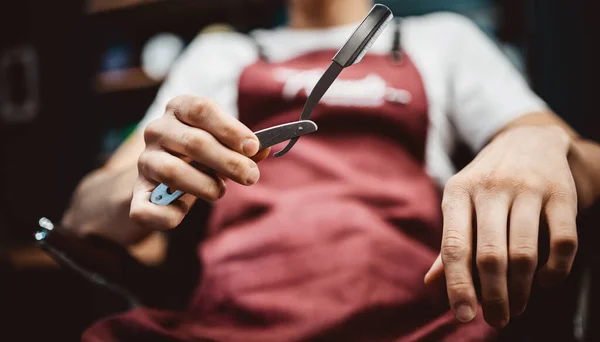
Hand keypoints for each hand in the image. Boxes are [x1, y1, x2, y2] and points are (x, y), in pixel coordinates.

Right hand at [130, 95, 269, 230]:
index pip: (202, 109)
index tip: (253, 147)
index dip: (230, 129)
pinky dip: (169, 214)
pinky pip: (148, 209)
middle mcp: (156, 130)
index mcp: (179, 109)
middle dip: (229, 162)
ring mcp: (144, 162)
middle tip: (251, 176)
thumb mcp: (223, 145)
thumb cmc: (201, 157)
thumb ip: (244, 147)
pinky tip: (182, 211)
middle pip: (194, 142)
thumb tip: (263, 148)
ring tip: (220, 191)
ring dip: (205, 186)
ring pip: (172, 172)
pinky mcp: (136, 195)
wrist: (161, 182)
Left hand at [425, 125, 578, 328]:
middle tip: (497, 320)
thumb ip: (449, 244)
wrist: (529, 141)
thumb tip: (431, 285)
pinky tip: (545, 282)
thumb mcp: (460, 204)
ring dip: (521, 290)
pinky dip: (556, 270)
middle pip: (490, 255)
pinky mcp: (561, 193)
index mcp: (457, 192)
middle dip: (494, 296)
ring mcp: (528, 189)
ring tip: (517, 307)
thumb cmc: (486, 184)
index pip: (454, 246)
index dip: (458, 285)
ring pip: (524, 252)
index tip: (463, 315)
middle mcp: (490, 188)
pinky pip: (562, 241)